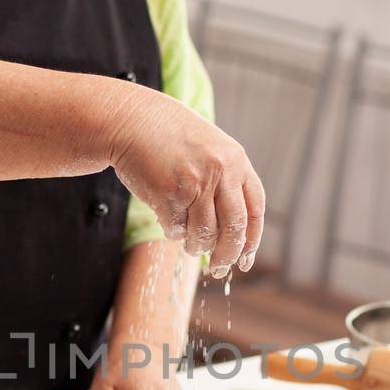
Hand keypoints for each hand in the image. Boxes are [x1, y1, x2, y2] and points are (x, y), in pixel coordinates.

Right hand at [108, 88, 264, 276]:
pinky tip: (168, 220)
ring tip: (188, 245)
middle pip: (234, 229)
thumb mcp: (211, 150)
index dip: (252, 240)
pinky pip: (176, 229)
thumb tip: (235, 235)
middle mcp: (221, 172)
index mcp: (237, 161)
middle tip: (218, 268)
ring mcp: (195, 183)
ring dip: (196, 247)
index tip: (245, 259)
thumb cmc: (171, 139)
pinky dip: (173, 232)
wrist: (134, 121)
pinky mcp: (169, 194)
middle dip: (227, 255)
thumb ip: (227, 182)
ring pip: (204, 234)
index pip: (254, 210)